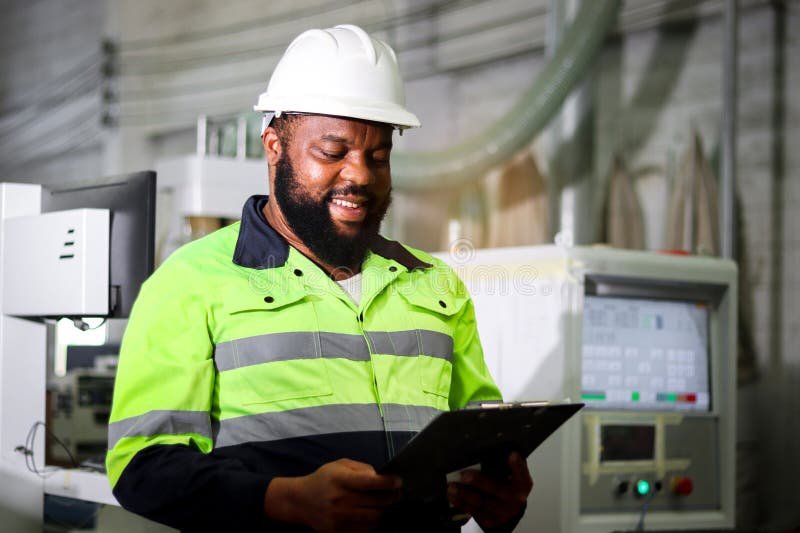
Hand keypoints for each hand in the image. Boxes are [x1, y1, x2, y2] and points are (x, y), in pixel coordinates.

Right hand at [264, 458, 401, 532]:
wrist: (300, 501)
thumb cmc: (323, 480)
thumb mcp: (339, 465)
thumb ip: (361, 468)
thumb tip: (380, 477)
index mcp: (340, 480)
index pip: (370, 482)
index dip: (388, 482)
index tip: (398, 481)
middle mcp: (340, 499)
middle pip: (376, 502)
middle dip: (392, 498)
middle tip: (398, 493)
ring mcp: (339, 518)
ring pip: (374, 518)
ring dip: (386, 511)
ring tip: (389, 505)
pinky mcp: (338, 531)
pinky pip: (365, 530)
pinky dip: (375, 523)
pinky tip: (377, 515)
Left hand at [446, 453, 532, 530]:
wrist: (509, 511)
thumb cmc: (508, 485)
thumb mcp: (513, 475)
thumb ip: (505, 464)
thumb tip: (489, 445)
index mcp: (522, 485)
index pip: (522, 474)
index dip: (517, 466)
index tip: (512, 455)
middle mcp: (514, 500)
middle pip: (496, 489)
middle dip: (480, 482)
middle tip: (464, 475)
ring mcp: (502, 512)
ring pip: (481, 503)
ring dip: (464, 494)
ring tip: (452, 486)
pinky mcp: (490, 520)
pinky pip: (473, 511)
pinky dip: (461, 503)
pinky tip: (452, 496)